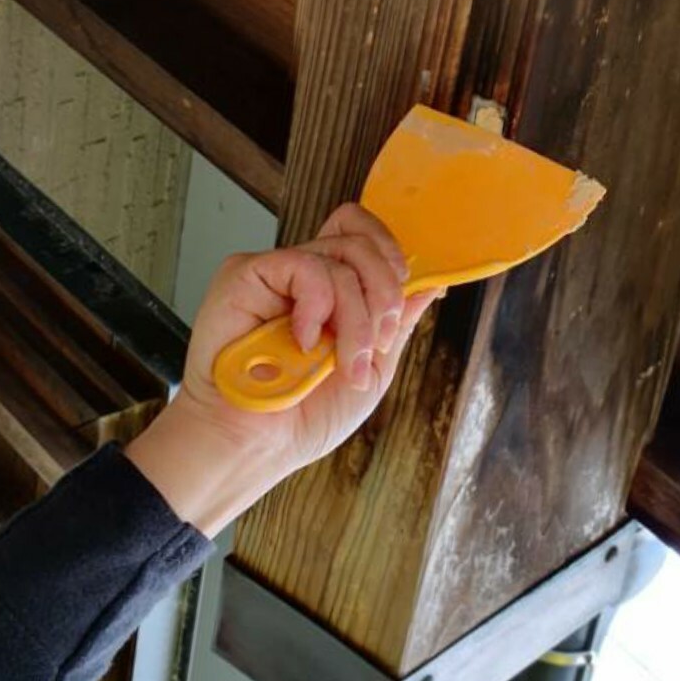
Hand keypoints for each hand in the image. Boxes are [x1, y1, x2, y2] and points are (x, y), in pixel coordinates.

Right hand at [126, 204, 439, 536]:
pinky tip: (305, 342)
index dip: (390, 252)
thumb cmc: (303, 416)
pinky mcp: (246, 275)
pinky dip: (318, 305)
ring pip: (340, 255)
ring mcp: (275, 273)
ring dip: (356, 316)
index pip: (362, 234)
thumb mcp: (371, 368)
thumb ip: (397, 322)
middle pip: (359, 235)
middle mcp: (303, 276)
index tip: (402, 295)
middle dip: (385, 288)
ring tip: (343, 361)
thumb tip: (434, 282)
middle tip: (377, 339)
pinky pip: (304, 265)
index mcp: (331, 291)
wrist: (257, 446)